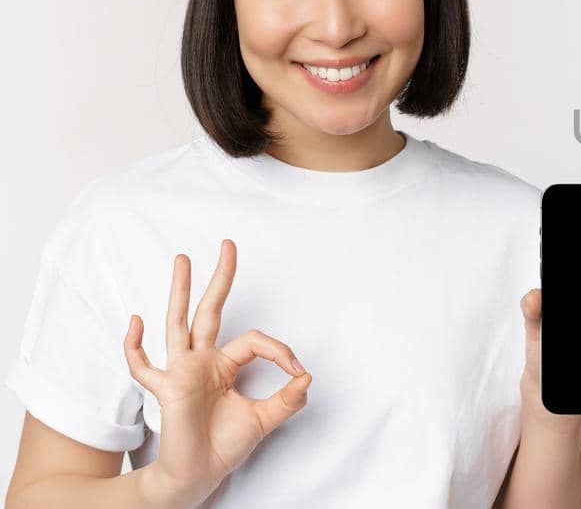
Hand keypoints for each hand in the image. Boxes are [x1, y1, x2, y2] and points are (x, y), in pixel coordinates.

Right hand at [123, 239, 312, 506]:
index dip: (281, 351)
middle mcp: (201, 362)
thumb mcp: (266, 419)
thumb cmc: (225, 445)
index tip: (298, 371)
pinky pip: (143, 366)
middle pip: (210, 311)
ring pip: (179, 324)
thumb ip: (288, 399)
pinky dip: (135, 346)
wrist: (200, 474)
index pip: (255, 341)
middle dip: (220, 278)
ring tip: (183, 260)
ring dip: (181, 291)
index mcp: (224, 365)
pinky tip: (136, 321)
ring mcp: (181, 372)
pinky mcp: (167, 389)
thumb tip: (308, 376)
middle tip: (228, 245)